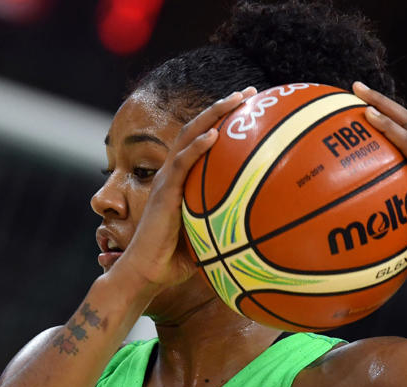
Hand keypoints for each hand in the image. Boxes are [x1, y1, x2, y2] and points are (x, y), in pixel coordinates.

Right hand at [115, 86, 257, 291]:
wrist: (146, 273)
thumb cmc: (175, 261)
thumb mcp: (208, 238)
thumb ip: (225, 226)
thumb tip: (260, 230)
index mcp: (182, 181)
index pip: (203, 142)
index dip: (223, 122)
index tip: (250, 110)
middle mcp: (173, 174)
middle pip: (198, 129)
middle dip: (223, 107)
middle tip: (251, 93)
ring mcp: (166, 180)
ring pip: (189, 137)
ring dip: (214, 115)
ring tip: (238, 99)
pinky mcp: (163, 193)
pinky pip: (182, 164)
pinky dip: (197, 146)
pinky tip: (215, 134)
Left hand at [352, 81, 406, 281]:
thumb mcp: (400, 229)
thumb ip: (384, 216)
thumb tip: (351, 224)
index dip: (390, 122)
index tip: (365, 110)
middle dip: (384, 103)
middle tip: (356, 89)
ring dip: (382, 105)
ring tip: (357, 92)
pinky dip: (388, 128)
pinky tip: (367, 117)